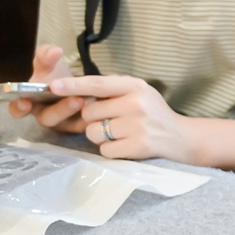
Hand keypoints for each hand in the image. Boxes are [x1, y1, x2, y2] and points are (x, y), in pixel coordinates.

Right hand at [8, 45, 87, 131]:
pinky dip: (91, 115)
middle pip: (47, 118)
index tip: (25, 102)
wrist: (78, 84)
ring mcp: (63, 123)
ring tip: (84, 99)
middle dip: (59, 110)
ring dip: (76, 112)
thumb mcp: (49, 64)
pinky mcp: (80, 126)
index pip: (18, 110)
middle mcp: (45, 115)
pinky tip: (97, 105)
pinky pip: (85, 125)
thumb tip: (54, 52)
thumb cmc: (56, 75)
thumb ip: (46, 56)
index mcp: (30, 102)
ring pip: (67, 123)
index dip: (19, 108)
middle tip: (73, 99)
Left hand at [48, 74, 196, 161]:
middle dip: (94, 119)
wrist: (181, 137)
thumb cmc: (153, 113)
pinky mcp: (138, 145)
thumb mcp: (139, 92)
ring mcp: (138, 125)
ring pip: (93, 132)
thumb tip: (75, 89)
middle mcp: (136, 103)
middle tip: (114, 121)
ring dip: (101, 136)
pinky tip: (126, 145)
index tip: (53, 86)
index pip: (98, 84)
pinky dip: (111, 150)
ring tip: (121, 134)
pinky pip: (105, 150)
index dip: (74, 85)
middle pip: (89, 112)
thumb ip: (113, 89)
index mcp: (135, 86)